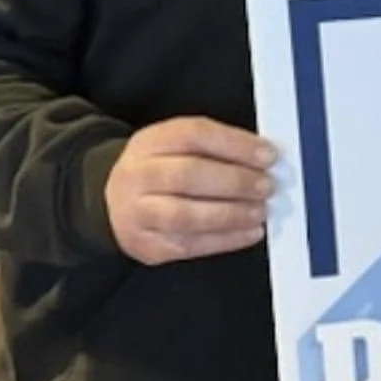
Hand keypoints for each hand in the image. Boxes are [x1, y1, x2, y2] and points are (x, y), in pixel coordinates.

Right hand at [104, 117, 276, 264]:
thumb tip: (263, 158)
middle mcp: (139, 175)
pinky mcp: (148, 245)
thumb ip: (215, 147)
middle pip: (188, 175)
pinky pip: (190, 245)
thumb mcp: (176, 146)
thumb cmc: (159, 171)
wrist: (112, 203)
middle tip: (266, 186)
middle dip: (235, 181)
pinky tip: (250, 232)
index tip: (268, 155)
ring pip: (186, 215)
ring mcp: (139, 213)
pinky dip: (226, 240)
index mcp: (150, 142)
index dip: (235, 144)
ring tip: (260, 211)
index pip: (194, 135)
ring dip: (231, 214)